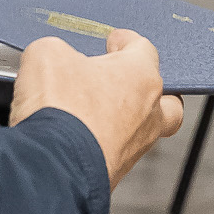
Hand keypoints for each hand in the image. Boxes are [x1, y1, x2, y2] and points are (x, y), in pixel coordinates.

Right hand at [11, 30, 182, 187]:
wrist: (52, 167)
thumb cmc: (61, 107)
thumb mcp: (48, 55)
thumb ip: (57, 50)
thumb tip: (54, 60)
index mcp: (141, 76)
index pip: (143, 49)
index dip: (126, 42)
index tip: (115, 42)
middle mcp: (147, 112)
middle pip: (165, 97)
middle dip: (145, 88)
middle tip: (125, 82)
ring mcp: (135, 147)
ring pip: (143, 129)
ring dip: (123, 118)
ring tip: (93, 110)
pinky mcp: (115, 172)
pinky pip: (115, 151)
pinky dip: (101, 142)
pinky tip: (77, 136)